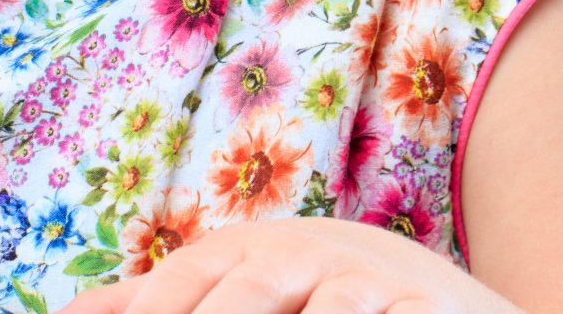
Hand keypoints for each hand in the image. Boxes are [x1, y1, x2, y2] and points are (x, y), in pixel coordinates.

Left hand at [53, 218, 521, 313]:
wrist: (420, 285)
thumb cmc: (294, 293)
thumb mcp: (221, 285)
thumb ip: (142, 302)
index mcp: (235, 255)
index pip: (177, 291)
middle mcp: (296, 258)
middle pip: (246, 300)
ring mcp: (361, 283)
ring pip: (326, 312)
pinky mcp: (420, 310)